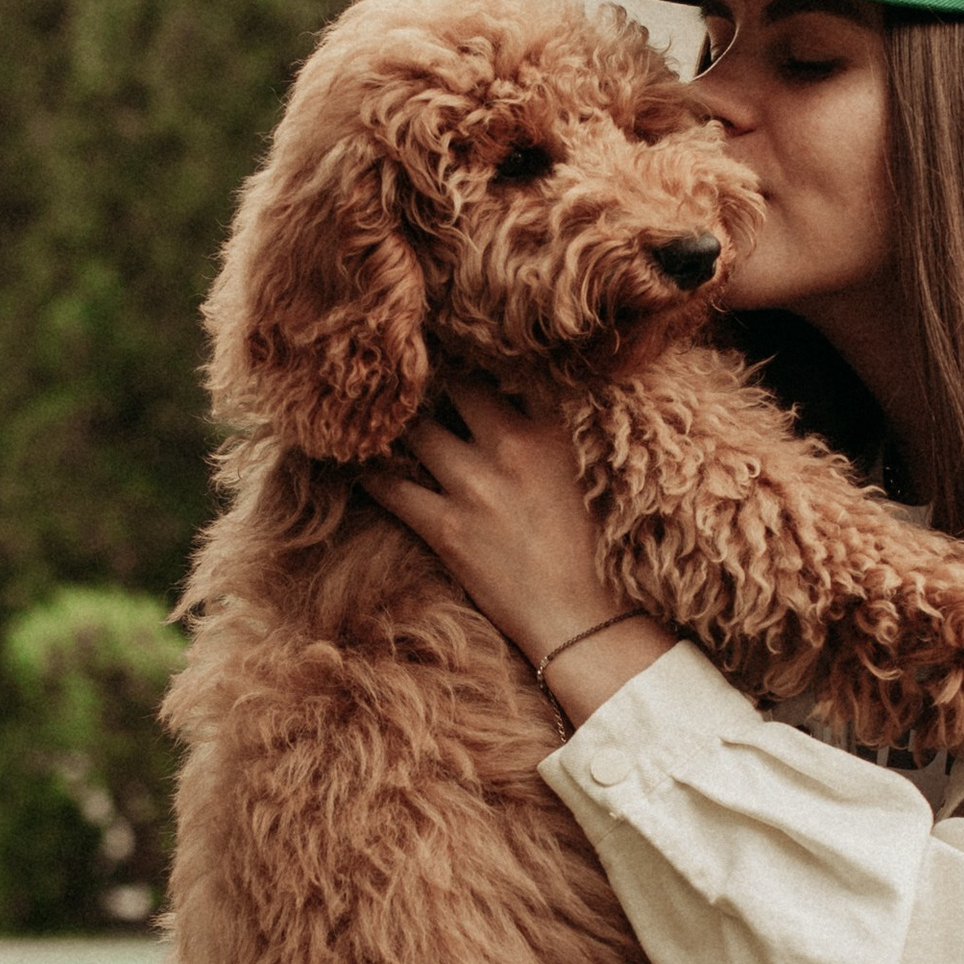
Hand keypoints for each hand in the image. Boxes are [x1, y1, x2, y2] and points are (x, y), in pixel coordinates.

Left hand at [363, 379, 677, 722]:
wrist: (591, 622)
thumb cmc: (609, 552)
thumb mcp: (602, 471)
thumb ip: (570, 429)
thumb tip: (549, 398)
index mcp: (558, 427)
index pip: (513, 365)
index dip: (486, 351)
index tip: (466, 341)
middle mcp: (512, 444)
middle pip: (458, 386)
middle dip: (437, 379)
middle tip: (415, 371)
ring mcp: (475, 485)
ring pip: (417, 431)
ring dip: (399, 423)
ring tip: (380, 413)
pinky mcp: (447, 529)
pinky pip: (390, 488)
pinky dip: (369, 472)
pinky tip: (354, 461)